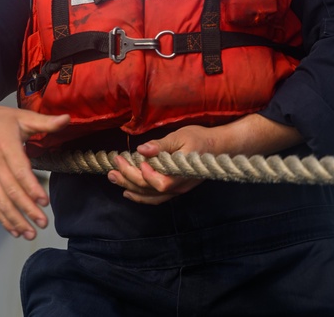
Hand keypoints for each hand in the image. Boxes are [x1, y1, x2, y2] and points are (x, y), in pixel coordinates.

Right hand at [0, 94, 69, 240]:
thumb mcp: (22, 116)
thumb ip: (46, 121)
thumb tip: (68, 119)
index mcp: (6, 146)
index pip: (19, 170)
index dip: (31, 187)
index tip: (44, 201)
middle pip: (11, 190)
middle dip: (27, 209)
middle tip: (43, 222)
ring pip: (1, 201)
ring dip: (15, 219)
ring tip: (30, 233)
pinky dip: (2, 218)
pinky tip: (14, 231)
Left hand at [107, 114, 304, 204]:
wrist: (220, 147)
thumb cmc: (201, 139)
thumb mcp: (181, 136)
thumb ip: (162, 145)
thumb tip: (143, 149)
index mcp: (182, 172)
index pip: (160, 182)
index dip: (144, 175)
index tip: (133, 159)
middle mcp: (179, 186)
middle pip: (150, 189)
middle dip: (128, 177)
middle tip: (113, 166)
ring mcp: (177, 189)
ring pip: (151, 195)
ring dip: (130, 187)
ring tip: (113, 177)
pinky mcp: (175, 188)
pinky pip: (156, 197)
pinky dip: (140, 196)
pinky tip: (128, 191)